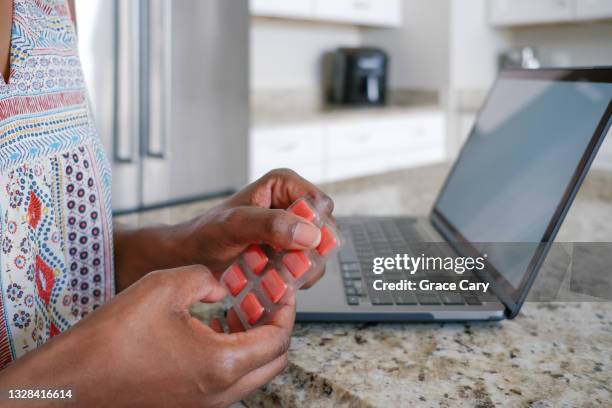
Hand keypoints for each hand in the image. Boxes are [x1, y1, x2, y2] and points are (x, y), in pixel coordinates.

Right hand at [0, 265, 293, 406]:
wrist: (69, 383)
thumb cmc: (112, 337)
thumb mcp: (165, 285)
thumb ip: (205, 279)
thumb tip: (220, 287)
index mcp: (222, 365)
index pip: (277, 339)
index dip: (285, 310)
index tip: (282, 292)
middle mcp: (219, 393)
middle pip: (272, 362)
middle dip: (276, 328)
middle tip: (266, 302)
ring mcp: (203, 405)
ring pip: (251, 375)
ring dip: (254, 344)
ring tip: (239, 313)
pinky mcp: (186, 406)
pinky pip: (226, 383)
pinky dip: (231, 357)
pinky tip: (211, 331)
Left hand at [181, 169, 334, 287]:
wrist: (191, 256)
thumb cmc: (206, 233)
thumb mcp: (235, 224)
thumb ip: (271, 224)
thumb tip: (310, 234)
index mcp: (284, 185)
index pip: (321, 205)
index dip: (314, 228)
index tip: (293, 247)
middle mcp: (292, 204)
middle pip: (324, 232)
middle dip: (306, 254)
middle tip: (281, 266)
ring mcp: (292, 231)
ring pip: (317, 254)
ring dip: (298, 270)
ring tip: (270, 274)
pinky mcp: (289, 252)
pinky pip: (305, 269)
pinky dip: (291, 279)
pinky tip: (270, 281)